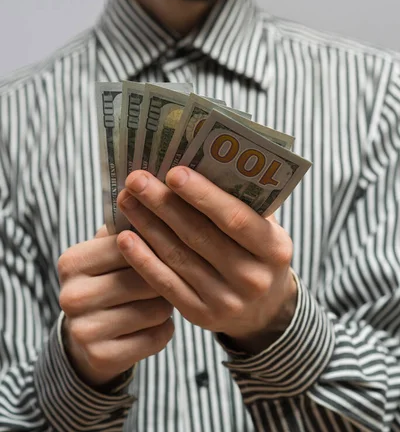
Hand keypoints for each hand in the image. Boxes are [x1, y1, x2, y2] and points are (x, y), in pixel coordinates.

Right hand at [58, 225, 174, 386]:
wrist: (87, 335)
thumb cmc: (108, 280)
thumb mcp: (108, 251)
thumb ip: (129, 228)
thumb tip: (156, 199)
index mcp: (72, 262)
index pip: (130, 244)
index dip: (156, 245)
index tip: (169, 244)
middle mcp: (71, 296)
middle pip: (145, 278)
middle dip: (166, 277)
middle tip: (171, 276)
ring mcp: (84, 331)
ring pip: (156, 309)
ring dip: (167, 303)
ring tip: (160, 299)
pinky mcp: (102, 357)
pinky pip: (157, 337)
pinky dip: (165, 329)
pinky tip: (156, 323)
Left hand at [117, 167, 296, 354]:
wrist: (265, 309)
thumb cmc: (258, 252)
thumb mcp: (264, 228)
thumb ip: (241, 202)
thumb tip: (199, 164)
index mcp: (274, 249)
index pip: (235, 218)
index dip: (203, 195)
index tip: (173, 172)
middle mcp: (253, 278)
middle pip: (199, 235)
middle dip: (164, 204)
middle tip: (137, 179)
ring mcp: (227, 301)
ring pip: (178, 257)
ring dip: (148, 225)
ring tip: (127, 200)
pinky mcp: (201, 315)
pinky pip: (166, 284)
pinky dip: (142, 260)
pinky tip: (125, 238)